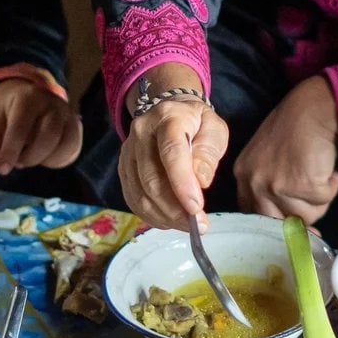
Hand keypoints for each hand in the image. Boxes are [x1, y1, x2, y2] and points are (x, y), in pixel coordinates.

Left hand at [0, 78, 82, 174]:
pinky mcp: (75, 126)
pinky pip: (73, 148)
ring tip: (29, 158)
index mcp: (27, 98)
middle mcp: (52, 103)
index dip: (11, 151)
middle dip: (31, 157)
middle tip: (17, 163)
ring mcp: (67, 114)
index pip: (21, 127)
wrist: (26, 94)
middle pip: (49, 136)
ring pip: (66, 143)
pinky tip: (42, 158)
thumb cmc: (7, 109)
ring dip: (46, 159)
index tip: (2, 169)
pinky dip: (57, 160)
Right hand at [119, 64, 227, 229]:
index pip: (171, 152)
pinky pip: (133, 199)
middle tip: (199, 224)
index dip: (182, 183)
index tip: (197, 208)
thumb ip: (208, 152)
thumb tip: (201, 181)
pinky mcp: (124, 169)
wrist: (170, 112)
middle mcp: (141, 133)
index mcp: (167, 118)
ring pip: (140, 193)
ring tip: (189, 225)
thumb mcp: (214, 128)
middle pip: (152, 178)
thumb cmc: (196, 124)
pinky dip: (153, 215)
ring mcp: (128, 152)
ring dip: (165, 216)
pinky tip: (171, 220)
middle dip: (175, 208)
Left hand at [234, 76, 337, 222]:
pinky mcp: (302, 184)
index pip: (255, 215)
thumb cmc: (297, 128)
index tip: (294, 223)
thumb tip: (289, 227)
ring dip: (318, 198)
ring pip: (305, 216)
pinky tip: (326, 166)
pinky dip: (331, 186)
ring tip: (318, 170)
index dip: (277, 222)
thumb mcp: (269, 158)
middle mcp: (255, 182)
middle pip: (280, 223)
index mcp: (244, 175)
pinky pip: (323, 200)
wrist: (315, 107)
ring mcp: (277, 184)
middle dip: (301, 214)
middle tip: (313, 194)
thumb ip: (270, 189)